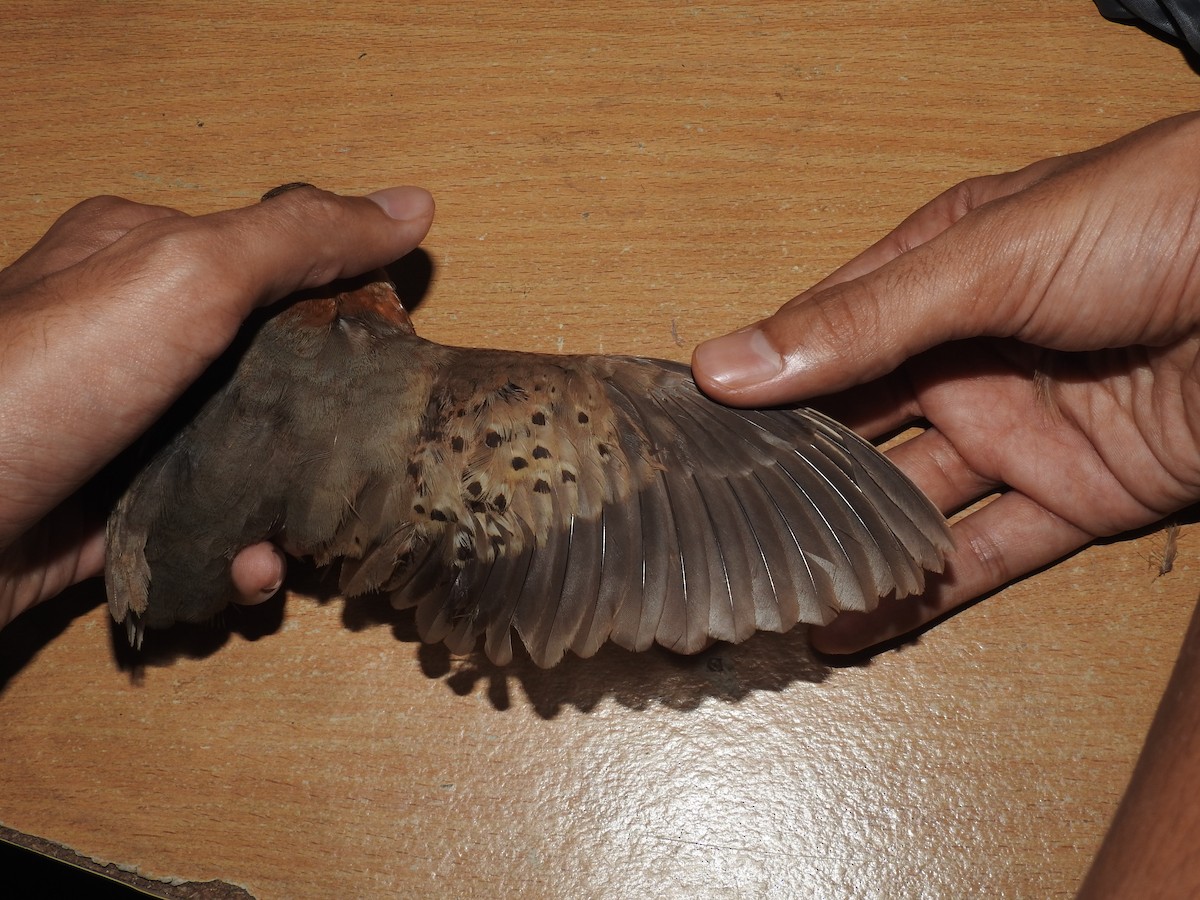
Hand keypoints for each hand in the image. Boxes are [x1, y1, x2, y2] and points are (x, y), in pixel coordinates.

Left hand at [0, 185, 434, 627]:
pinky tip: (250, 566)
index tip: (402, 347)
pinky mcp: (124, 507)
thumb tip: (414, 205)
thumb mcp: (188, 277)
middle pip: (274, 362)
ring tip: (304, 532)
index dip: (349, 296)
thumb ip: (300, 239)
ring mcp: (130, 426)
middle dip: (329, 414)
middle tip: (371, 449)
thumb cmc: (49, 380)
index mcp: (144, 256)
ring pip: (250, 451)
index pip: (276, 256)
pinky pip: (211, 520)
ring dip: (292, 498)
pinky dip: (242, 549)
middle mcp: (137, 336)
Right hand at [692, 111, 1199, 653]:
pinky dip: (924, 593)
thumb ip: (860, 322)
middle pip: (859, 425)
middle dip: (790, 474)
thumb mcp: (988, 258)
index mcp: (940, 276)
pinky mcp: (1079, 495)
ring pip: (912, 499)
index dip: (754, 382)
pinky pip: (987, 552)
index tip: (680, 434)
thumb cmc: (1156, 220)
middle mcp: (971, 355)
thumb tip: (726, 366)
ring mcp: (1022, 428)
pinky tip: (853, 621)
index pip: (823, 336)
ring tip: (769, 587)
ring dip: (848, 542)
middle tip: (711, 527)